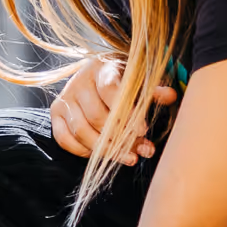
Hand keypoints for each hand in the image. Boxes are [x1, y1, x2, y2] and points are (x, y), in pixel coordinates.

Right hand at [50, 57, 175, 164]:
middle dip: (119, 138)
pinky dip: (82, 150)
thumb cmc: (124, 80)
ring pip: (81, 130)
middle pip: (96, 116)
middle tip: (139, 150)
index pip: (110, 90)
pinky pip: (64, 138)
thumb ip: (153, 91)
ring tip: (128, 158)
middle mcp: (79, 82)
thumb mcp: (140, 81)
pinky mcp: (56, 113)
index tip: (143, 130)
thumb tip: (171, 96)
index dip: (127, 113)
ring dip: (105, 149)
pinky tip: (102, 154)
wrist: (97, 74)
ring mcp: (65, 98)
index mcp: (102, 69)